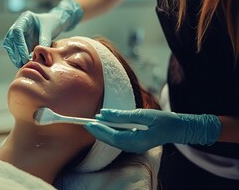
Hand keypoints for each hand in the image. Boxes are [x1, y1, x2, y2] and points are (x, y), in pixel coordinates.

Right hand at [3, 0, 82, 67]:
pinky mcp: (19, 40)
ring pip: (10, 45)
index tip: (25, 56)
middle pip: (10, 39)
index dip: (19, 44)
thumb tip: (37, 54)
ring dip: (14, 56)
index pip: (17, 31)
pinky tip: (22, 64)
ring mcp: (17, 33)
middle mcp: (18, 25)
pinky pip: (14, 49)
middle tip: (22, 63)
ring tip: (21, 65)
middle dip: (16, 52)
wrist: (53, 23)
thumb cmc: (51, 24)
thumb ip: (44, 40)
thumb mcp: (49, 31)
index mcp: (25, 18)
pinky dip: (17, 57)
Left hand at [84, 109, 220, 153]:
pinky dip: (109, 133)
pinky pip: (118, 139)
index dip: (101, 130)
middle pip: (111, 141)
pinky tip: (104, 126)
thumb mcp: (143, 114)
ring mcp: (134, 147)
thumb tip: (105, 113)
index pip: (114, 137)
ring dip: (102, 132)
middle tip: (85, 123)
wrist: (177, 129)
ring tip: (91, 123)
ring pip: (113, 141)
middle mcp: (134, 147)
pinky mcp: (134, 143)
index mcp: (138, 141)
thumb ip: (123, 115)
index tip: (90, 122)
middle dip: (97, 132)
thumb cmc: (163, 120)